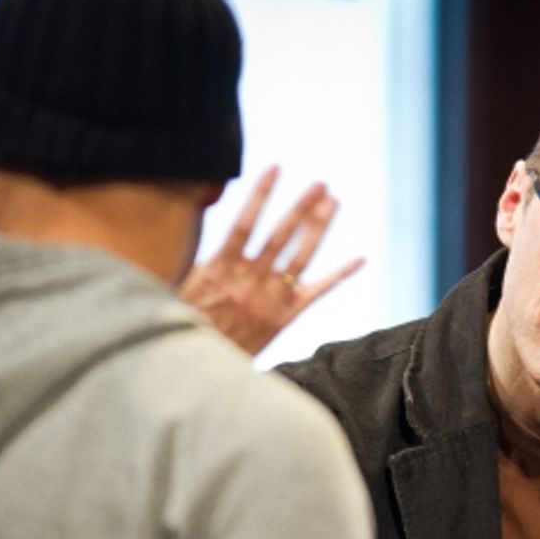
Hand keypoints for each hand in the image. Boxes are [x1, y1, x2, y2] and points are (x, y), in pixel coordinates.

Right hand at [180, 166, 364, 355]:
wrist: (198, 369)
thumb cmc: (185, 324)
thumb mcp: (179, 284)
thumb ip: (197, 255)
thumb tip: (193, 216)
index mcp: (220, 269)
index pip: (245, 223)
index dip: (261, 195)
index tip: (275, 168)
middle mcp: (249, 280)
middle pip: (281, 235)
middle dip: (302, 206)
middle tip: (320, 183)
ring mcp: (270, 299)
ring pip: (300, 256)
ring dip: (318, 227)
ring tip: (333, 201)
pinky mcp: (284, 319)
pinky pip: (317, 293)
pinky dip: (340, 275)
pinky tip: (359, 259)